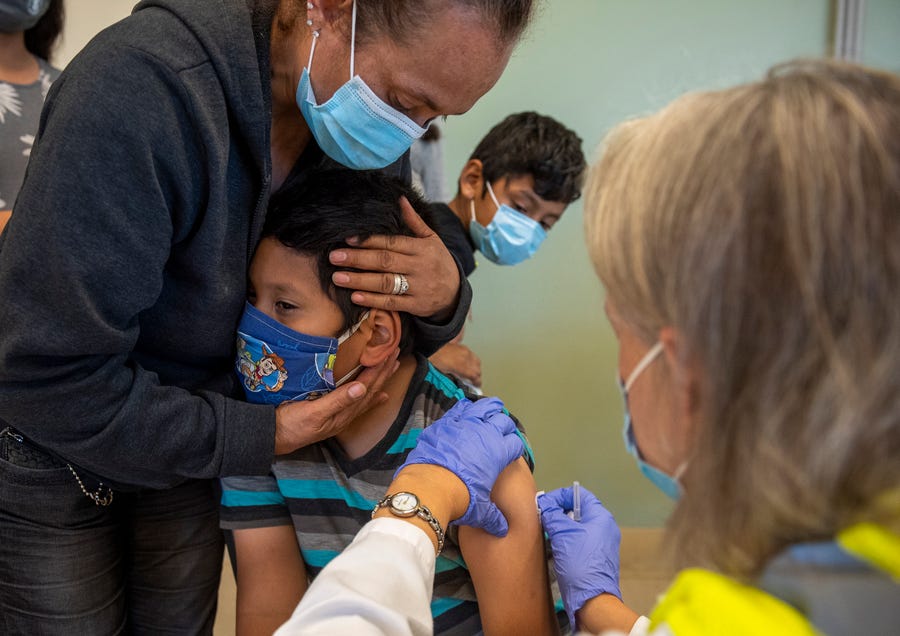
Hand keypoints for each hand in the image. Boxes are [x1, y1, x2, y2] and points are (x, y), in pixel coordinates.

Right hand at [273, 348, 398, 454]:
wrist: (274, 437)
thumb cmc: (291, 424)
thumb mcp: (313, 411)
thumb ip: (338, 400)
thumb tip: (361, 388)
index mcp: (344, 412)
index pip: (366, 386)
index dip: (378, 370)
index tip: (389, 353)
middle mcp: (346, 414)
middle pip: (371, 389)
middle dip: (384, 371)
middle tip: (396, 353)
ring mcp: (341, 416)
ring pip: (367, 394)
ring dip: (380, 380)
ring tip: (392, 368)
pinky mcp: (333, 415)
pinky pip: (358, 403)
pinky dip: (371, 397)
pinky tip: (379, 395)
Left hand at [329, 197, 460, 320]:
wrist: (455, 293)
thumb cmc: (437, 261)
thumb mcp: (431, 239)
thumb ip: (414, 221)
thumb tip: (399, 199)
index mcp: (421, 248)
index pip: (392, 243)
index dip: (369, 241)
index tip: (347, 239)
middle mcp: (420, 267)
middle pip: (385, 262)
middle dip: (358, 259)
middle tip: (334, 257)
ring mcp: (418, 287)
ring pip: (386, 283)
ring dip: (360, 280)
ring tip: (338, 277)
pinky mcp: (415, 305)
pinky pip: (392, 303)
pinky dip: (373, 300)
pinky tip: (355, 296)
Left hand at [396, 397, 523, 535]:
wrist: (430, 486)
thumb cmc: (459, 498)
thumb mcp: (480, 511)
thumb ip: (493, 517)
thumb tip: (502, 528)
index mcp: (499, 452)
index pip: (515, 443)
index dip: (514, 447)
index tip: (511, 451)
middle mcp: (486, 433)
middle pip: (503, 420)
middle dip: (505, 425)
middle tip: (502, 429)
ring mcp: (465, 424)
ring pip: (484, 407)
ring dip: (490, 408)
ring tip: (492, 409)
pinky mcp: (446, 423)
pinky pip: (460, 409)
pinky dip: (465, 409)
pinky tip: (466, 411)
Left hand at [429, 343, 481, 387]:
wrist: (430, 348)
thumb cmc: (434, 360)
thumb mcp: (444, 374)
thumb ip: (456, 379)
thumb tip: (462, 383)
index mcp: (461, 365)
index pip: (474, 375)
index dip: (477, 382)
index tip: (477, 386)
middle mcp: (465, 357)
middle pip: (477, 369)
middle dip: (477, 376)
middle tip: (473, 382)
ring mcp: (464, 350)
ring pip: (477, 361)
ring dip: (476, 368)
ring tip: (471, 373)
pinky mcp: (462, 347)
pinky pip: (472, 355)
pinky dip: (472, 361)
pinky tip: (467, 364)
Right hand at [537, 486, 621, 627]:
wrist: (592, 600)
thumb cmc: (581, 566)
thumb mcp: (562, 535)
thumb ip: (552, 514)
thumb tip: (545, 504)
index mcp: (601, 518)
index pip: (580, 495)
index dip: (560, 496)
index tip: (545, 504)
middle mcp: (604, 528)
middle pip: (577, 510)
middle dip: (558, 512)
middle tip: (543, 518)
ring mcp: (600, 543)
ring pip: (576, 526)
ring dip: (560, 527)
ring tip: (547, 533)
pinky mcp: (594, 557)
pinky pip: (578, 541)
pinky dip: (565, 541)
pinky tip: (554, 547)